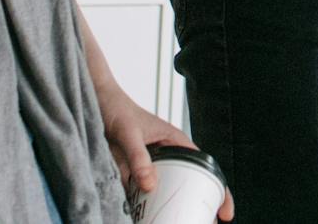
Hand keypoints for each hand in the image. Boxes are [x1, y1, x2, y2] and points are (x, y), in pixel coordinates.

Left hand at [96, 79, 235, 219]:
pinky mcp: (130, 175)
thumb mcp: (129, 133)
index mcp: (176, 142)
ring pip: (164, 192)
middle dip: (196, 204)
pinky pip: (140, 195)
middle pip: (187, 184)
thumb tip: (150, 186)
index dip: (219, 189)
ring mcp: (148, 167)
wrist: (93, 104)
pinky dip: (143, 208)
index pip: (205, 167)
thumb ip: (139, 157)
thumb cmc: (117, 109)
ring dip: (168, 209)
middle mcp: (166, 156)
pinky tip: (143, 220)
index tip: (225, 212)